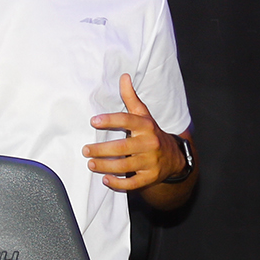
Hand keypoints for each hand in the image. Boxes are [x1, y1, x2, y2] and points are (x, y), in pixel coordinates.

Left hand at [84, 73, 185, 191]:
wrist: (174, 158)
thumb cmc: (152, 134)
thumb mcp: (144, 115)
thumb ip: (131, 98)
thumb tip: (124, 76)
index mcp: (146, 126)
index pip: (127, 120)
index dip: (110, 120)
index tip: (93, 121)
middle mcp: (150, 144)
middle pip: (122, 147)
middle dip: (101, 150)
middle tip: (85, 149)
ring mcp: (151, 162)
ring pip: (125, 166)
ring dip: (105, 166)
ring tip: (91, 164)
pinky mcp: (150, 177)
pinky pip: (132, 183)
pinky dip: (118, 183)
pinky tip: (106, 179)